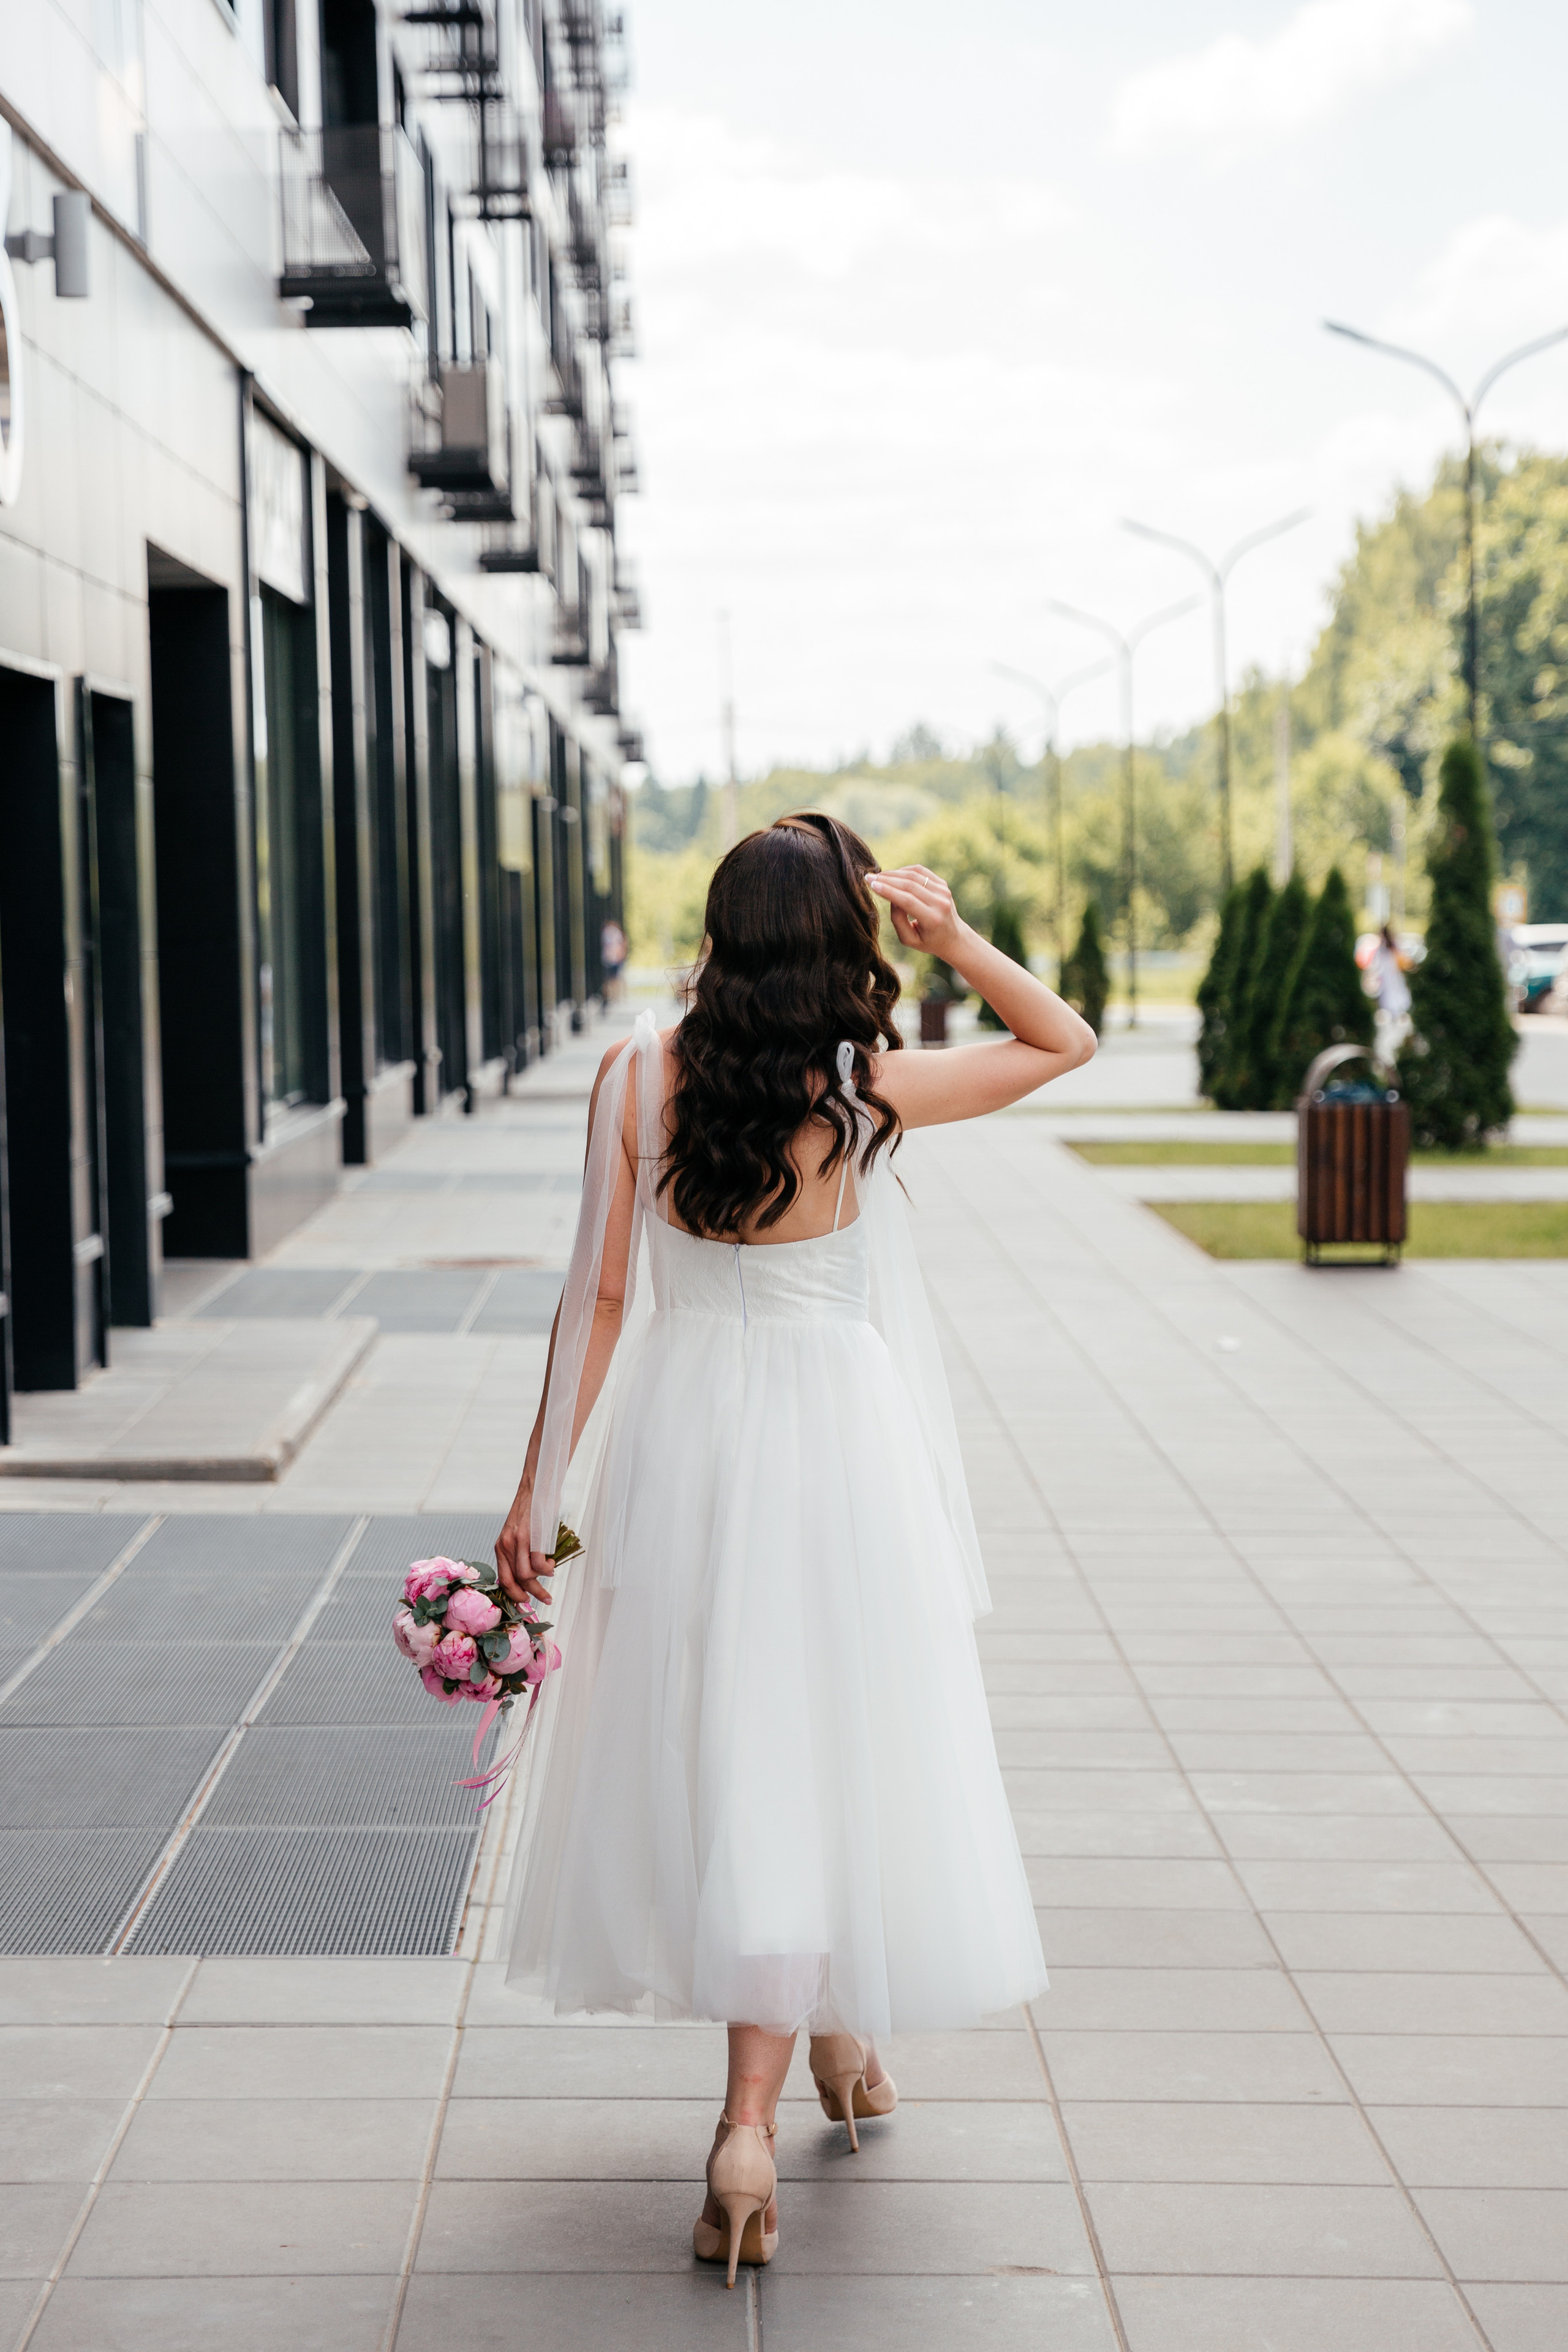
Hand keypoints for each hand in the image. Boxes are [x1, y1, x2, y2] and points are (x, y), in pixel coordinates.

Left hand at [495, 1475, 555, 1608]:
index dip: (514, 1595)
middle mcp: (505, 1546)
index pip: (504, 1580)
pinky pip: (538, 1563)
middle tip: (545, 1600)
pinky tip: (552, 1562)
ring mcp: (516, 1542)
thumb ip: (521, 1552)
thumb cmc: (531, 1511)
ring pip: (526, 1575)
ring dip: (541, 1581)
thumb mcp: (519, 1534)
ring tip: (550, 1572)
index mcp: (500, 1547)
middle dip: (531, 1595)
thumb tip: (532, 1574)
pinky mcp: (529, 1536)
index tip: (526, 1603)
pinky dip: (547, 1568)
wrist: (535, 1488)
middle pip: (515, 1581)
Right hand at [866, 866, 967, 962]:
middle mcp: (940, 903)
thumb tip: (891, 898)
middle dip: (887, 879)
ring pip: (914, 875)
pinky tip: (893, 875)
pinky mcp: (943, 884)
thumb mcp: (909, 939)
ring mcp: (943, 891)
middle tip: (869, 877)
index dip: (888, 891)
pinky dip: (905, 871)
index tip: (871, 885)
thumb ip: (898, 920)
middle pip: (910, 885)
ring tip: (878, 876)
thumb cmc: (927, 941)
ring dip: (894, 873)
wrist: (953, 937)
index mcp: (932, 919)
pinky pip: (921, 872)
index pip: (907, 900)